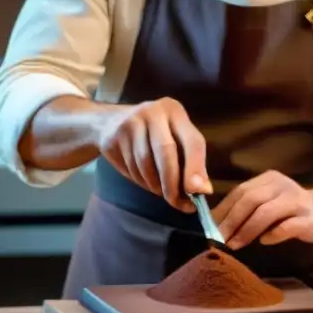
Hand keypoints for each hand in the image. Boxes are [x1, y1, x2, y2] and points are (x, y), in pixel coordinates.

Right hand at [95, 97, 211, 211]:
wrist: (108, 122)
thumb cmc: (153, 134)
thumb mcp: (176, 139)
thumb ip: (192, 163)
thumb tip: (204, 190)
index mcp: (175, 111)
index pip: (192, 141)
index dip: (196, 168)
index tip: (199, 193)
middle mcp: (153, 112)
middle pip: (166, 151)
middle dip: (172, 182)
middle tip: (175, 202)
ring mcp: (131, 122)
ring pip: (145, 163)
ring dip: (154, 184)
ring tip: (160, 190)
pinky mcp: (114, 136)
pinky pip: (130, 167)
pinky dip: (141, 181)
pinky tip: (144, 180)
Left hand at [211, 171, 312, 249]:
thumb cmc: (290, 209)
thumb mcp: (268, 201)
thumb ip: (248, 208)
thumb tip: (218, 224)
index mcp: (268, 180)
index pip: (240, 191)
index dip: (223, 209)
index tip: (209, 226)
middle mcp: (281, 186)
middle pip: (251, 200)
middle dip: (232, 220)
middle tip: (219, 238)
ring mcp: (297, 200)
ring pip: (266, 212)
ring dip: (247, 229)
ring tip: (235, 244)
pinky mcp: (310, 218)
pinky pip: (288, 226)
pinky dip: (274, 234)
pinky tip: (265, 241)